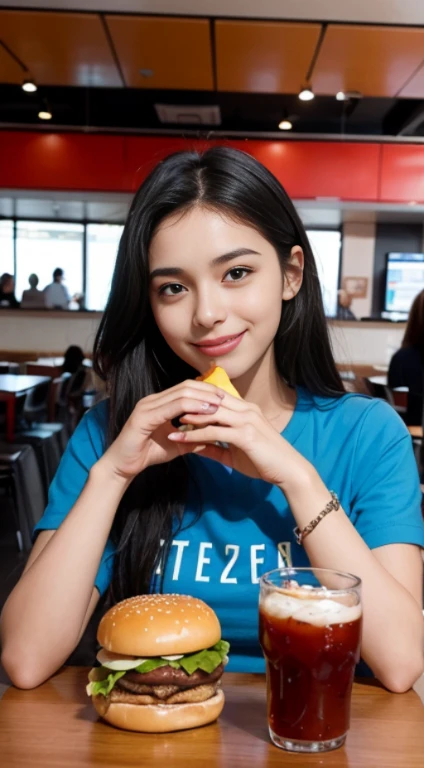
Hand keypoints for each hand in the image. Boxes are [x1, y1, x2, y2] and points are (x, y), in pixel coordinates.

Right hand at [98, 380, 224, 481]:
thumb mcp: (176, 445)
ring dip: (202, 398)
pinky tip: (205, 413)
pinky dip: (191, 408)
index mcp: (158, 403)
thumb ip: (192, 439)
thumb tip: (213, 437)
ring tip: (219, 404)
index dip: (205, 390)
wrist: (123, 466)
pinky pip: (172, 407)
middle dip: (207, 390)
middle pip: (185, 386)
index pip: (185, 388)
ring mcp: (147, 406)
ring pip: (180, 394)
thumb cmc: (146, 454)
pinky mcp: (144, 416)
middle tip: (225, 397)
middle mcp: (152, 400)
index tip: (223, 397)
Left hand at [168, 393, 311, 489]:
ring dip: (188, 416)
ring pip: (210, 412)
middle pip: (210, 400)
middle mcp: (246, 409)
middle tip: (166, 410)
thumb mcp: (235, 454)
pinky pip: (214, 431)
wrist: (289, 471)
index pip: (215, 399)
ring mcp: (246, 420)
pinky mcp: (245, 434)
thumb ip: (216, 448)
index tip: (175, 409)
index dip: (195, 402)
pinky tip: (180, 438)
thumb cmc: (265, 462)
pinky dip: (195, 434)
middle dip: (187, 404)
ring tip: (168, 421)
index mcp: (245, 410)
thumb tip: (196, 447)